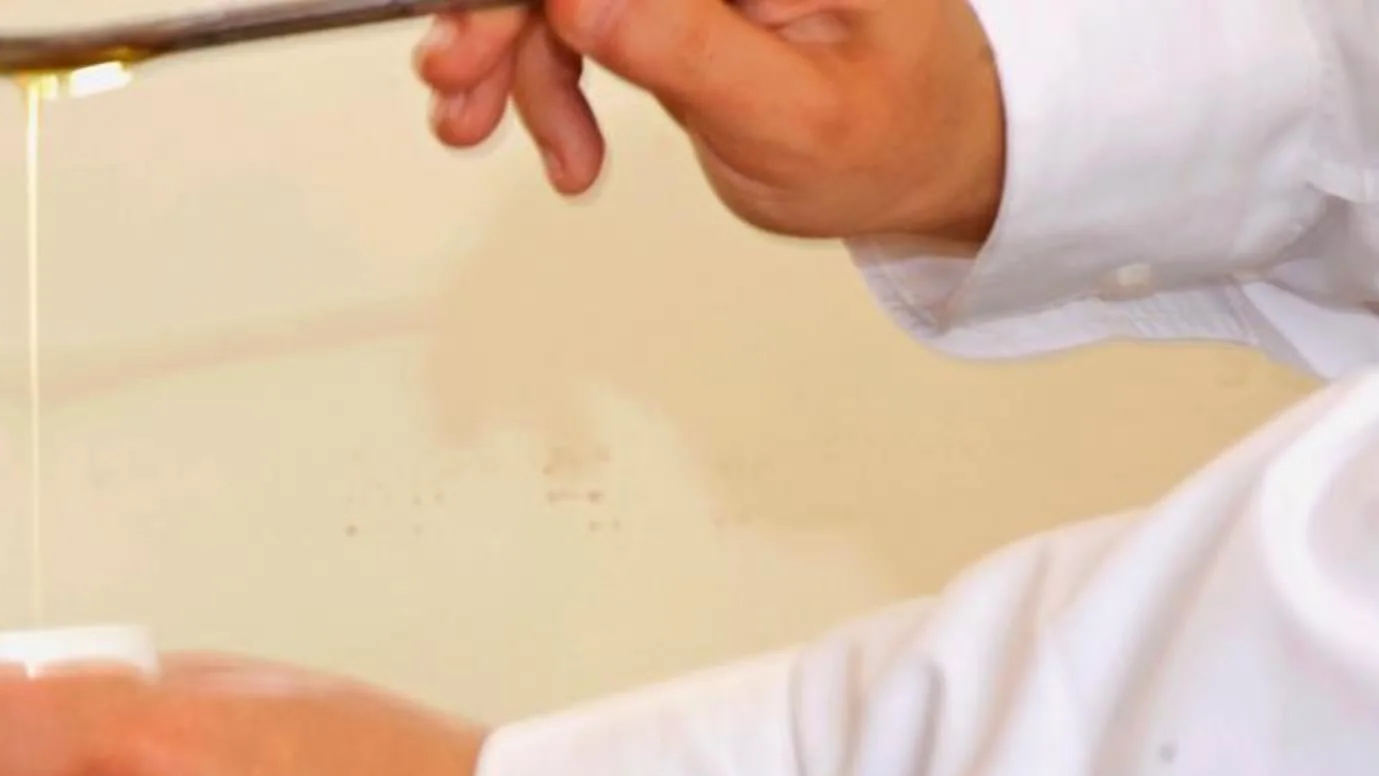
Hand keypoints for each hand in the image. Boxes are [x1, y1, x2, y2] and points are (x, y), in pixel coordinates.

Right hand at [414, 0, 1006, 246]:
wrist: (923, 159)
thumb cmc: (892, 135)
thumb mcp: (791, 114)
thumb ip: (687, 44)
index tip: (471, 29)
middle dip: (496, 13)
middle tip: (455, 87)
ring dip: (505, 59)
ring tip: (481, 134)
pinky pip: (568, 17)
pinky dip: (541, 81)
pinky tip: (561, 148)